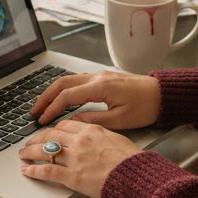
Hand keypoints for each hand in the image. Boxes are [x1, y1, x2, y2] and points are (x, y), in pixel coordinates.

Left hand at [18, 121, 141, 197]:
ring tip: (23, 154)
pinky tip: (27, 170)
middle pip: (51, 134)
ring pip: (45, 150)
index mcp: (92, 130)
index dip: (53, 128)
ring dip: (30, 151)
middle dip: (37, 138)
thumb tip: (97, 139)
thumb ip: (102, 138)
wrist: (136, 177)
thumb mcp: (118, 141)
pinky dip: (34, 170)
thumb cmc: (132, 162)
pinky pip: (47, 170)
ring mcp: (74, 158)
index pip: (66, 124)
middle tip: (30, 142)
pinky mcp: (72, 176)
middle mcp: (80, 141)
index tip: (49, 132)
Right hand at [31, 70, 160, 128]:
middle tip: (34, 111)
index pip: (67, 96)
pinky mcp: (104, 78)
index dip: (52, 108)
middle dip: (45, 97)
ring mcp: (100, 75)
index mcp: (100, 87)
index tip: (42, 120)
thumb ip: (93, 120)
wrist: (164, 94)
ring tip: (43, 105)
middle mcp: (98, 77)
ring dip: (53, 91)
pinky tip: (61, 98)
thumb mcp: (120, 120)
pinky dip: (65, 89)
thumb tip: (73, 122)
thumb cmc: (147, 107)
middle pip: (62, 83)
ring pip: (69, 79)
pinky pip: (78, 80)